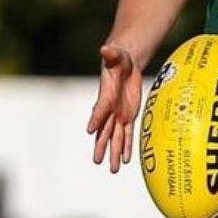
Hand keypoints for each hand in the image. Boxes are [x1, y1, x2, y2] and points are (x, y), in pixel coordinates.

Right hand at [88, 43, 141, 172]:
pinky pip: (126, 134)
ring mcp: (118, 114)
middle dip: (102, 145)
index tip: (90, 130)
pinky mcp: (127, 116)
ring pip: (115, 137)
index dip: (96, 118)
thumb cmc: (119, 58)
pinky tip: (125, 160)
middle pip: (105, 130)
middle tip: (97, 161)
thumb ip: (111, 54)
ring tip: (112, 169)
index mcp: (106, 95)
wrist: (124, 64)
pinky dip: (126, 146)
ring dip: (114, 152)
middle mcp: (110, 109)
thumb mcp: (117, 55)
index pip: (100, 109)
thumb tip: (105, 48)